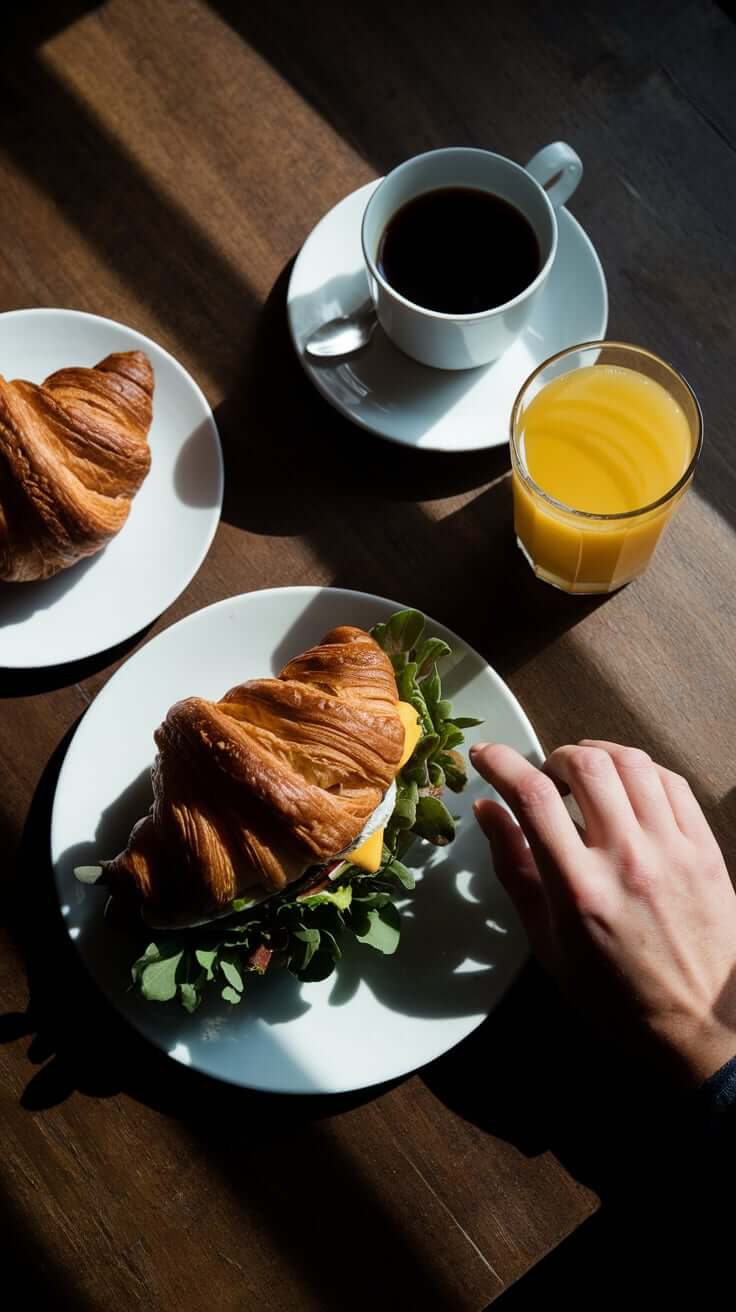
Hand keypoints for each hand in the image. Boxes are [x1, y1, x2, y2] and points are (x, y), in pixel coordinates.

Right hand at [471, 739, 735, 1084]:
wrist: (701, 1025)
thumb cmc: (615, 995)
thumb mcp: (547, 944)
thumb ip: (515, 870)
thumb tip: (487, 811)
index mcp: (579, 889)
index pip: (532, 797)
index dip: (501, 762)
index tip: (485, 753)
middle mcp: (627, 860)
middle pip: (585, 766)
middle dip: (553, 757)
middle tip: (544, 776)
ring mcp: (672, 850)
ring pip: (632, 763)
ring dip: (597, 754)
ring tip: (582, 772)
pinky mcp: (704, 849)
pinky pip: (672, 783)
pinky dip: (641, 770)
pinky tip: (627, 784)